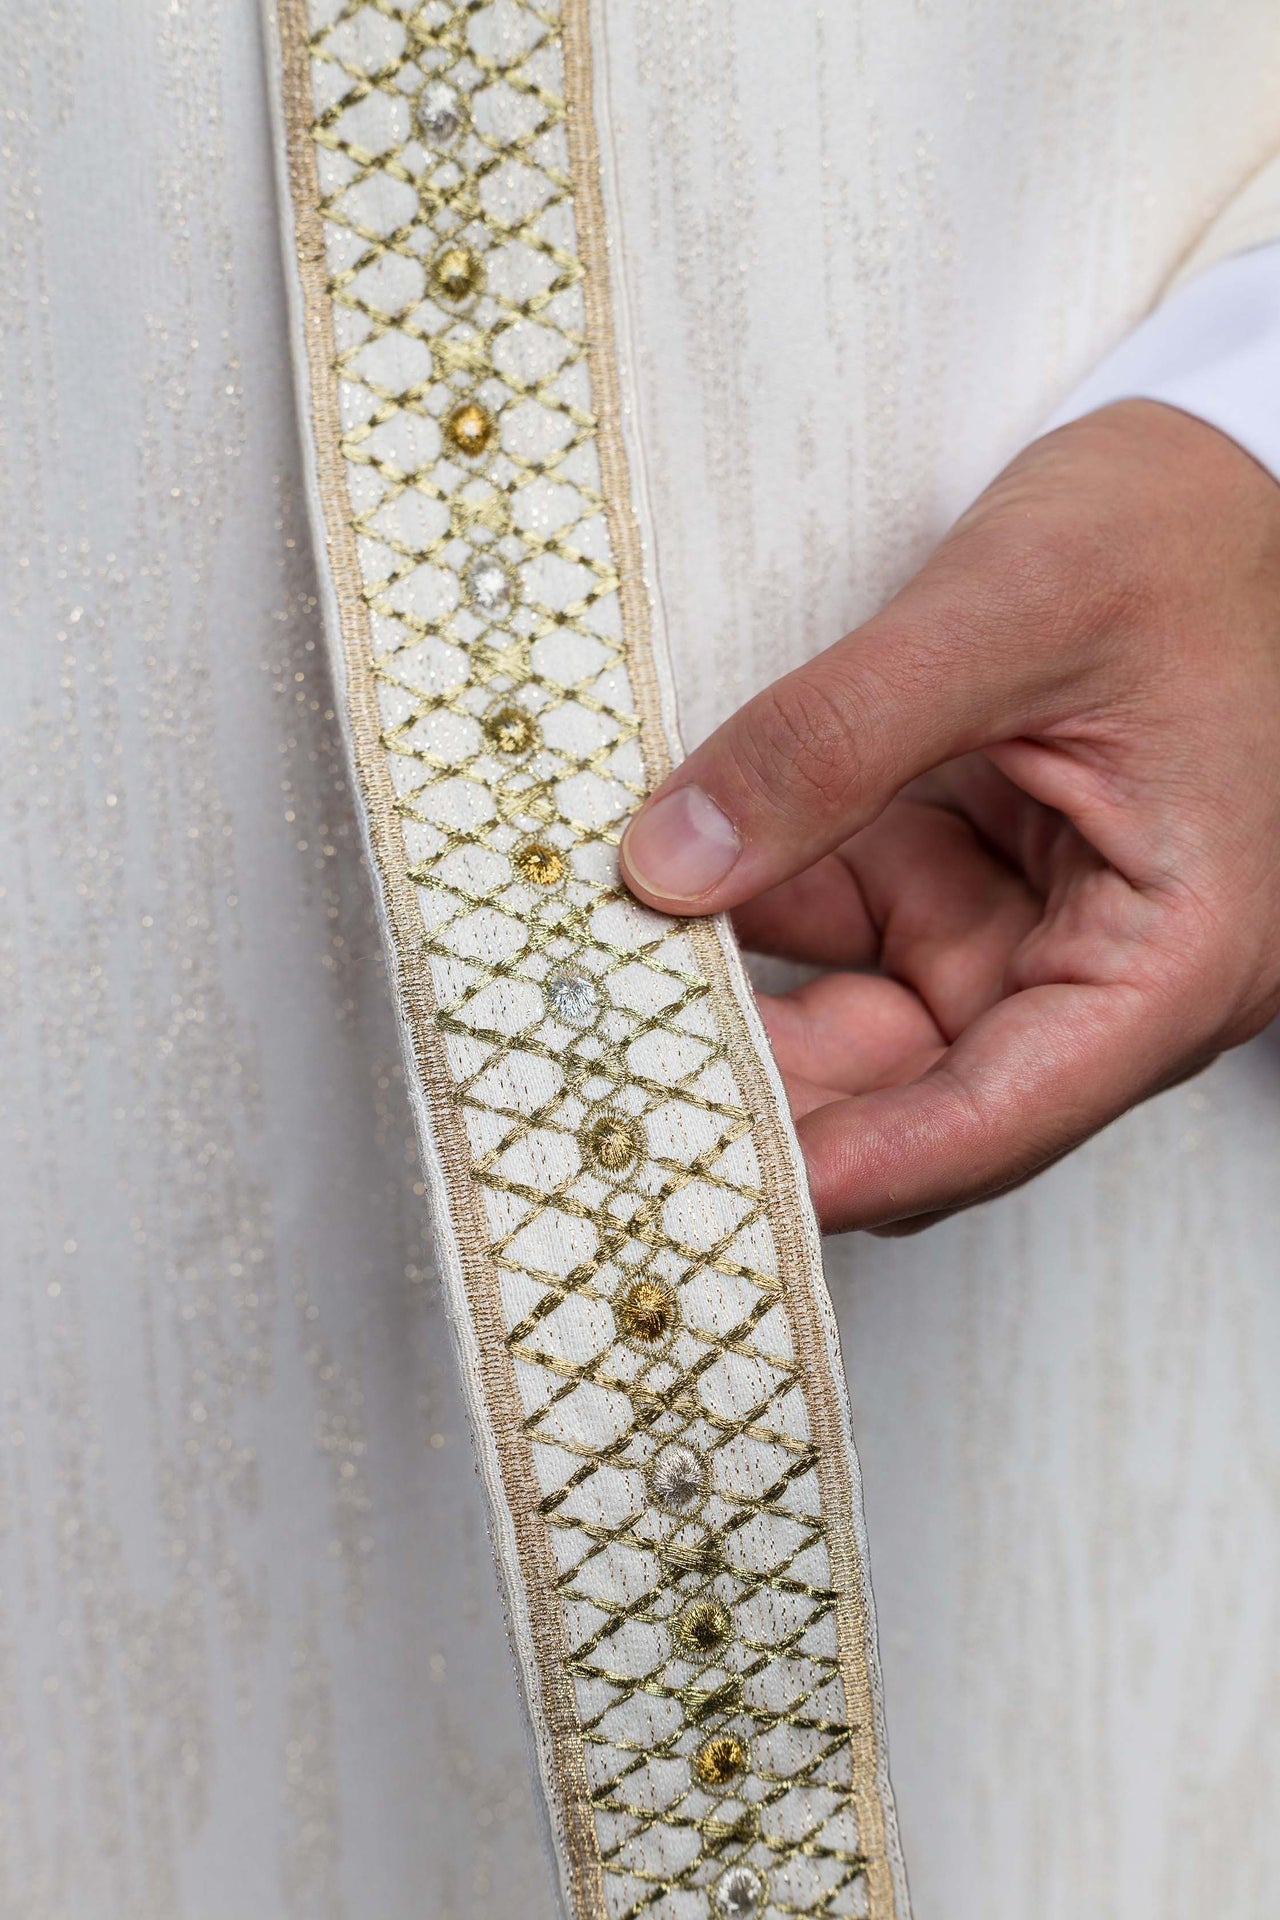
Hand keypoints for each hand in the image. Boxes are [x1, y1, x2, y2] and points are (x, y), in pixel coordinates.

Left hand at [619, 401, 1279, 1232]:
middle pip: (923, 1083)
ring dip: (753, 992)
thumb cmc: (1191, 528)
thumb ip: (834, 740)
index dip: (851, 1164)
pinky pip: (859, 921)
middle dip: (775, 1082)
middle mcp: (1113, 966)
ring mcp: (1043, 922)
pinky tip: (671, 888)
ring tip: (614, 974)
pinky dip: (768, 905)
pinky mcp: (985, 871)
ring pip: (875, 1012)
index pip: (998, 1114)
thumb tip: (672, 863)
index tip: (711, 1180)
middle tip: (619, 1072)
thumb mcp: (1009, 610)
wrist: (1238, 454)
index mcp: (1176, 954)